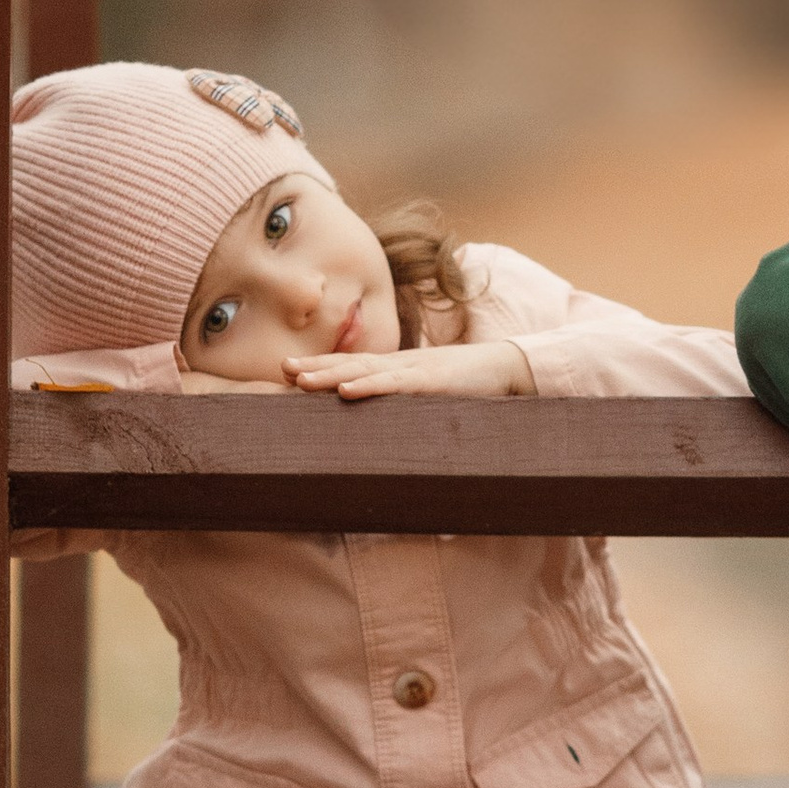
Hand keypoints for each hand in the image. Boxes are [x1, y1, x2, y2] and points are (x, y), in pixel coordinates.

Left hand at [287, 338, 535, 400]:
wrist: (507, 369)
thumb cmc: (470, 386)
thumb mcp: (432, 395)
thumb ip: (408, 403)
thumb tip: (387, 425)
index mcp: (399, 368)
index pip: (353, 364)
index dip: (322, 366)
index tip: (289, 370)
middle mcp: (400, 364)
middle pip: (350, 362)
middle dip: (314, 365)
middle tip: (281, 368)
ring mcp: (413, 371)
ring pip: (363, 369)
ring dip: (329, 373)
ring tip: (300, 379)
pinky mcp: (430, 382)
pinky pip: (393, 383)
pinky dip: (368, 385)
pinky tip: (345, 389)